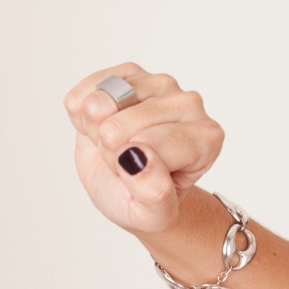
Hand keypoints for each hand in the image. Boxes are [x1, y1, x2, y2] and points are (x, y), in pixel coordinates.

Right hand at [63, 64, 224, 233]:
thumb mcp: (154, 215)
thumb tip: (139, 159)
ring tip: (114, 142)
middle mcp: (191, 104)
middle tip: (128, 160)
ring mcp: (159, 84)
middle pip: (121, 126)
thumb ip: (155, 196)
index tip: (144, 177)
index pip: (150, 147)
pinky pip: (86, 92)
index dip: (132, 169)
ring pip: (101, 103)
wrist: (127, 183)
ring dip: (95, 130)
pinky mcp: (129, 72)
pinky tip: (99, 124)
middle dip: (112, 151)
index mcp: (207, 138)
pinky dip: (81, 114)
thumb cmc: (146, 197)